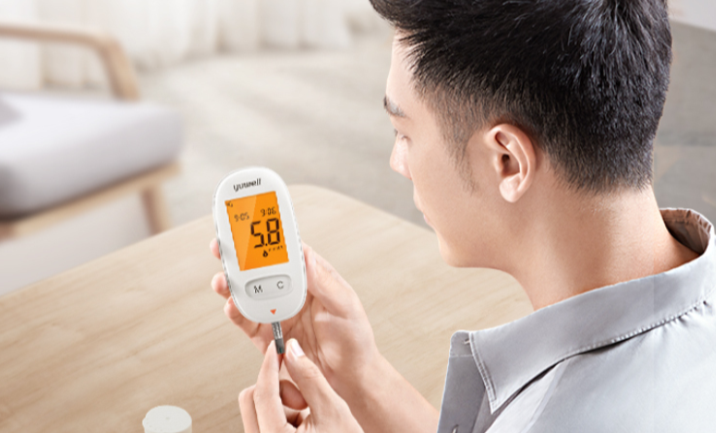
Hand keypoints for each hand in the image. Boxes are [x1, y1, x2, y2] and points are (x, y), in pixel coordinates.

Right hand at [210, 239, 379, 396]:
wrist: (349, 378)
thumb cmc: (354, 339)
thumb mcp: (346, 306)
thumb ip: (324, 282)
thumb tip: (307, 255)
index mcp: (311, 278)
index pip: (287, 251)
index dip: (268, 236)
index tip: (250, 224)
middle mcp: (290, 292)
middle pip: (259, 268)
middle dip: (238, 256)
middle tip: (222, 246)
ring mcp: (276, 312)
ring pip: (247, 292)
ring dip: (230, 284)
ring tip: (222, 280)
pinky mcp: (266, 335)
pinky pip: (245, 320)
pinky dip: (235, 312)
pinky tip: (231, 306)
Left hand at [239, 339, 363, 432]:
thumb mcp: (333, 411)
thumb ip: (310, 378)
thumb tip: (293, 350)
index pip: (262, 393)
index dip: (270, 365)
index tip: (278, 347)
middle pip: (252, 399)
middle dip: (279, 391)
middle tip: (305, 400)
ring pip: (259, 410)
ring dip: (284, 406)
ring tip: (312, 419)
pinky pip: (265, 421)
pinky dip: (285, 417)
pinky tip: (308, 427)